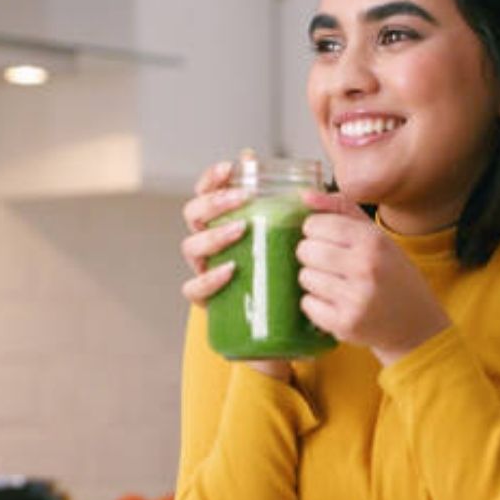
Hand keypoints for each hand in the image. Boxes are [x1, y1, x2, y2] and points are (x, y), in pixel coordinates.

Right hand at [180, 162, 290, 380]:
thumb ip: (299, 218)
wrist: (286, 331)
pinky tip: (230, 270)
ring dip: (213, 234)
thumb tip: (309, 188)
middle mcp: (209, 245)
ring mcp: (205, 272)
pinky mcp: (209, 303)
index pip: (207, 192)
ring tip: (241, 229)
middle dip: (213, 201)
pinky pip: (194, 289)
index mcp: (224, 223)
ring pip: (190, 247)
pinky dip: (209, 278)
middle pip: (192, 214)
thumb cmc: (287, 277)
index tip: (232, 167)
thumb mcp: (294, 243)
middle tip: (242, 199)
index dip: (212, 177)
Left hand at [297, 192, 450, 364]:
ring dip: (313, 279)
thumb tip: (304, 195)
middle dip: (311, 254)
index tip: (325, 237)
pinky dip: (315, 303)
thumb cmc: (392, 275)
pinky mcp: (345, 324)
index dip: (314, 230)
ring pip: (304, 277)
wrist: (415, 323)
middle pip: (305, 250)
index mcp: (373, 241)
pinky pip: (307, 304)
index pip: (316, 224)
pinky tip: (335, 302)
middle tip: (328, 262)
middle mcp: (365, 268)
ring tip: (335, 283)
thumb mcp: (377, 237)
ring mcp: (355, 299)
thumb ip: (342, 210)